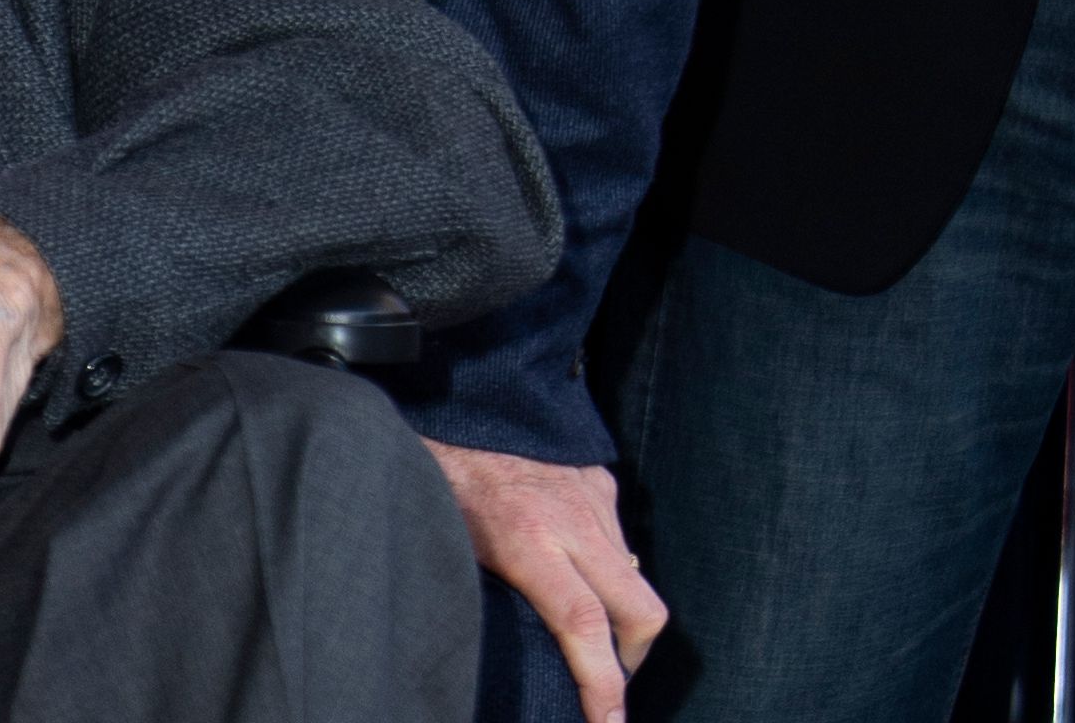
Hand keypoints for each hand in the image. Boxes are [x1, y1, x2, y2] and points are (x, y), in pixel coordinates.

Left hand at [429, 444, 665, 722]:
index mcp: (525, 535)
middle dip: (633, 659)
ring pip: (637, 578)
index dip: (604, 683)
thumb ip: (490, 581)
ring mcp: (592, 495)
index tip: (609, 722)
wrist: (451, 386)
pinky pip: (620, 539)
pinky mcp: (599, 477)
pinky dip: (609, 565)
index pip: (583, 624)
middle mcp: (571, 518)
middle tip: (605, 679)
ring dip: (621, 611)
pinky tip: (575, 569)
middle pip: (640, 612)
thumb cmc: (435, 466)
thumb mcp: (446, 532)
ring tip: (586, 629)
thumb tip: (520, 636)